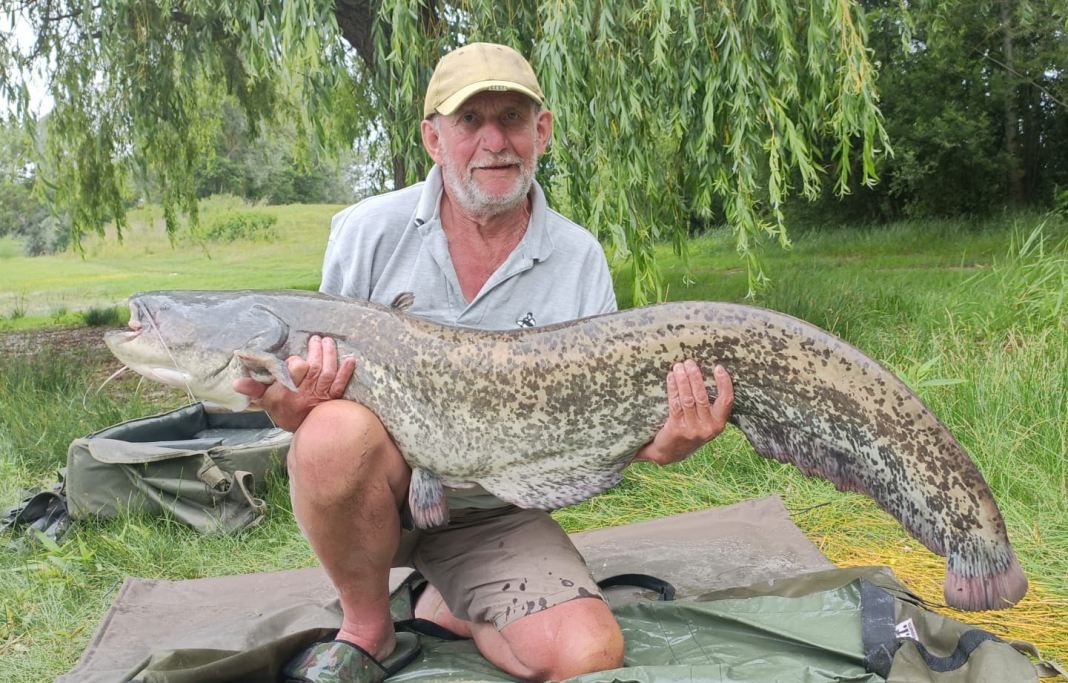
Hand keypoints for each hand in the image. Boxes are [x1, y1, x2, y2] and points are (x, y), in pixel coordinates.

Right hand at [232, 335, 355, 431]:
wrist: (303, 433)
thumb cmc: (283, 411)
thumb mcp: (264, 400)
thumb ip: (253, 388)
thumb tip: (235, 382)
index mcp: (288, 392)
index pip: (297, 370)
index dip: (297, 361)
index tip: (296, 358)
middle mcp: (306, 393)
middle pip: (315, 368)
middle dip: (317, 351)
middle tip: (317, 339)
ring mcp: (321, 396)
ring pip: (328, 372)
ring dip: (330, 355)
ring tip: (328, 342)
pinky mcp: (333, 399)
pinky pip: (341, 385)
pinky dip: (346, 372)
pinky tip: (351, 359)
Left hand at [631, 361, 733, 465]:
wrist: (669, 453)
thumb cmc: (688, 430)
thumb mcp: (704, 422)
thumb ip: (708, 405)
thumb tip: (703, 373)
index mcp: (719, 424)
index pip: (726, 401)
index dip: (724, 383)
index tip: (718, 367)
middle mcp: (708, 428)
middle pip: (703, 396)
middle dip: (695, 376)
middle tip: (689, 362)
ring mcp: (693, 430)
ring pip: (688, 399)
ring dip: (682, 380)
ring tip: (678, 367)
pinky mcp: (677, 430)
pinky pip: (675, 404)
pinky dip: (673, 388)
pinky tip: (670, 378)